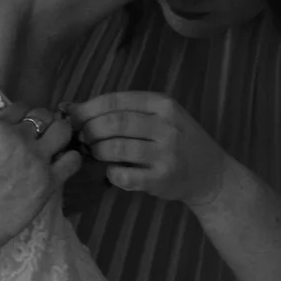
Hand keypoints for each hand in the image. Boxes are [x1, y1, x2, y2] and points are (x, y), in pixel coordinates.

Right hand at [0, 109, 77, 264]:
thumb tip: (17, 131)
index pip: (22, 107)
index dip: (28, 116)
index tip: (29, 126)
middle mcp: (19, 139)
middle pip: (45, 115)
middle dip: (47, 123)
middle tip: (45, 136)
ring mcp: (37, 159)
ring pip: (63, 131)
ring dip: (62, 136)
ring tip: (57, 147)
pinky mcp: (50, 180)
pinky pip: (73, 160)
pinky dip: (71, 160)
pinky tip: (63, 166)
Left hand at [69, 90, 233, 208]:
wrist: (210, 173)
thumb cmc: (178, 140)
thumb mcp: (160, 116)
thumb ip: (123, 110)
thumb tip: (70, 107)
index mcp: (163, 105)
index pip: (116, 100)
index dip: (88, 108)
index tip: (72, 116)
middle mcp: (166, 127)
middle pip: (114, 123)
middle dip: (89, 129)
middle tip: (82, 137)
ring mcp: (165, 154)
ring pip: (116, 148)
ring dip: (97, 151)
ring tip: (95, 152)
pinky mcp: (161, 179)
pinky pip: (123, 176)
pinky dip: (111, 174)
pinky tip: (112, 171)